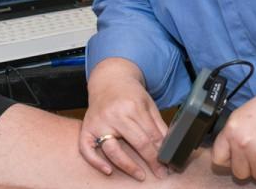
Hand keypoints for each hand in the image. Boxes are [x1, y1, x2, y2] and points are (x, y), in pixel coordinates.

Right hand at [79, 58, 168, 180]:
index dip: (161, 152)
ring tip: (140, 175)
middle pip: (136, 143)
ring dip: (128, 166)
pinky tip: (108, 170)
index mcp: (132, 106)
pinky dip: (95, 162)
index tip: (167, 165)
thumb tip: (168, 147)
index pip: (150, 135)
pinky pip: (87, 149)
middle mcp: (114, 114)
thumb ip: (158, 125)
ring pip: (113, 150)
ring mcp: (99, 122)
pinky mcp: (87, 127)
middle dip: (151, 161)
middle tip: (160, 173)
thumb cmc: (129, 93)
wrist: (108, 80)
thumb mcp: (148, 104)